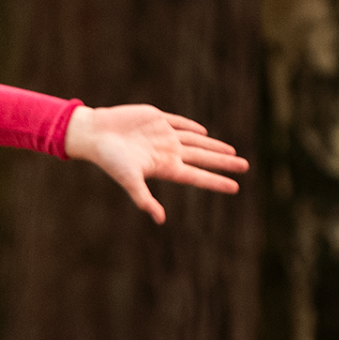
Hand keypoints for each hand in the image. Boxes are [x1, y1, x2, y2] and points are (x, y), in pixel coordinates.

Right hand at [64, 104, 247, 224]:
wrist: (93, 134)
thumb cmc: (109, 159)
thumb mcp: (129, 180)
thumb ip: (144, 199)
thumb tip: (160, 221)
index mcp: (164, 167)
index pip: (197, 175)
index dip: (216, 181)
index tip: (235, 187)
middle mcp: (167, 151)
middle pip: (202, 157)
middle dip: (224, 162)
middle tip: (245, 166)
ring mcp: (163, 135)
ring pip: (196, 141)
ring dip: (214, 146)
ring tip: (231, 152)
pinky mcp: (156, 119)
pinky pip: (180, 123)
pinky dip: (193, 127)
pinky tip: (203, 132)